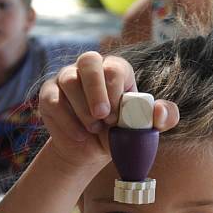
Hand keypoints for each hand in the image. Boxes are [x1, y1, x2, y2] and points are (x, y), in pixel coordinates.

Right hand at [38, 51, 178, 173]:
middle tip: (102, 116)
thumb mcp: (144, 129)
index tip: (117, 117)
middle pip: (88, 60)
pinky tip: (79, 136)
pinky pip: (52, 100)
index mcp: (115, 71)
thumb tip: (160, 112)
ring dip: (82, 109)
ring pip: (68, 80)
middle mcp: (89, 68)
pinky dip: (66, 121)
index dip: (115, 91)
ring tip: (93, 129)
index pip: (114, 67)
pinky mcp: (49, 95)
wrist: (90, 152)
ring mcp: (66, 78)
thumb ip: (163, 118)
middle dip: (96, 89)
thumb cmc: (119, 135)